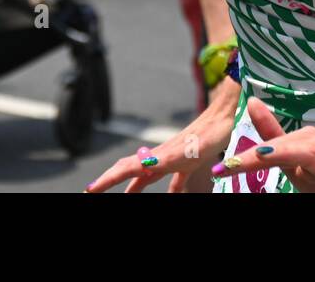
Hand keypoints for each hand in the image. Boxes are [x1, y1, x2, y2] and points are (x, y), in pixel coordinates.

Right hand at [86, 79, 238, 192]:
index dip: (106, 180)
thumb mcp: (187, 151)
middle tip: (93, 191)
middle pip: (129, 171)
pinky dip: (168, 190)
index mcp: (157, 158)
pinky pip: (172, 180)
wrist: (225, 115)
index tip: (89, 190)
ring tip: (124, 197)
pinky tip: (171, 197)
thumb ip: (164, 159)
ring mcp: (173, 159)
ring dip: (133, 187)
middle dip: (110, 181)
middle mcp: (160, 158)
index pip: (125, 170)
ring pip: (146, 175)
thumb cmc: (209, 133)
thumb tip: (141, 165)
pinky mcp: (187, 161)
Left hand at [210, 98, 314, 192]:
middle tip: (235, 165)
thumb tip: (253, 101)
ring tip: (269, 157)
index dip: (247, 158)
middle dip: (262, 155)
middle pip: (291, 147)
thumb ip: (274, 135)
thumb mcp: (294, 160)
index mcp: (306, 141)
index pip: (272, 147)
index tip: (220, 169)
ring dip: (298, 156)